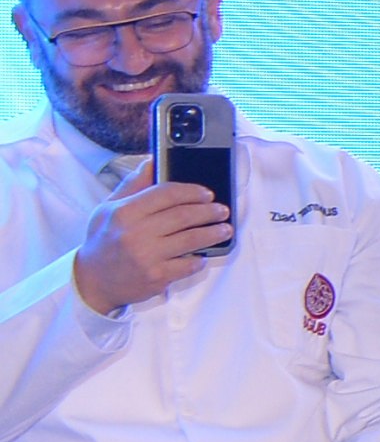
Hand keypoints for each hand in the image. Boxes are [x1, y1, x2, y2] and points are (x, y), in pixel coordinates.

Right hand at [71, 180, 232, 312]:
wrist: (93, 280)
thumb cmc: (104, 240)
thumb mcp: (109, 208)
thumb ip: (133, 184)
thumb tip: (152, 161)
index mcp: (124, 212)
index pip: (166, 193)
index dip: (191, 191)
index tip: (206, 193)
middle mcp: (135, 233)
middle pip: (184, 215)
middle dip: (209, 211)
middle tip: (222, 210)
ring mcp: (147, 256)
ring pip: (191, 239)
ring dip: (213, 233)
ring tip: (225, 229)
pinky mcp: (156, 277)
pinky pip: (188, 265)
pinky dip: (200, 259)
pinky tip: (203, 254)